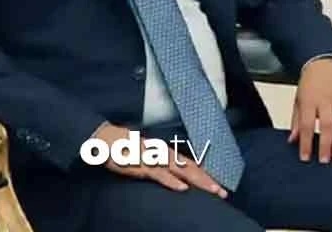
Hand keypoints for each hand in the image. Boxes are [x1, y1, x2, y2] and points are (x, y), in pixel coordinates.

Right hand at [91, 122, 226, 197]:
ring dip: (199, 181)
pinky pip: (160, 175)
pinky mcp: (143, 166)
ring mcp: (156, 160)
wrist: (107, 139)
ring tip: (213, 190)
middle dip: (209, 181)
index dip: (207, 175)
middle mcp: (166, 155)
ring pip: (182, 172)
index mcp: (168, 153)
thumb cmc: (127, 149)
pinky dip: (172, 182)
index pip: (192, 165)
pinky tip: (183, 188)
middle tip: (223, 192)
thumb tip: (176, 174)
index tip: (220, 185)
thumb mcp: (149, 156)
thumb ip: (162, 164)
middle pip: (193, 169)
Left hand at [287, 58, 331, 162]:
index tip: (305, 157)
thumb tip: (292, 140)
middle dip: (326, 143)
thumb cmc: (309, 84)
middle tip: (325, 160)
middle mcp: (326, 100)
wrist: (323, 64)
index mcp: (309, 100)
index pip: (307, 124)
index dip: (305, 142)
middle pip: (327, 124)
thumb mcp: (298, 100)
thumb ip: (296, 121)